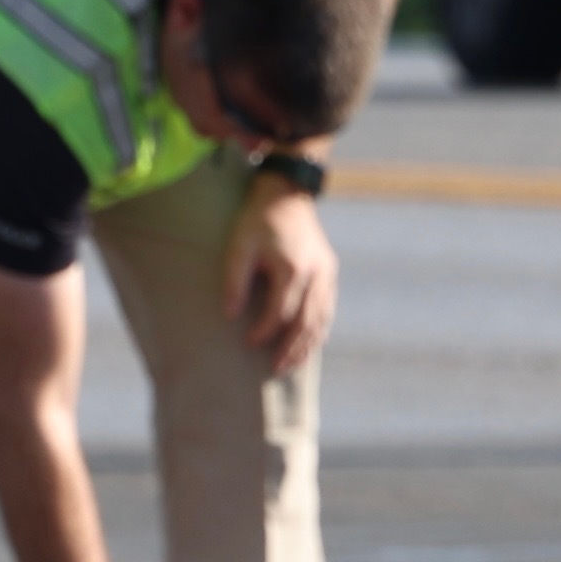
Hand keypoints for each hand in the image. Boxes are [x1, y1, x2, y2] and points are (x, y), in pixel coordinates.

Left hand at [222, 183, 337, 374]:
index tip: (248, 343)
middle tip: (276, 368)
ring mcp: (327, 273)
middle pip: (306, 322)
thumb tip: (230, 315)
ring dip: (308, 343)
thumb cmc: (258, 219)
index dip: (264, 331)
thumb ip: (234, 280)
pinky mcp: (330, 271)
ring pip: (322, 317)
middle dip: (291, 348)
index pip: (280, 312)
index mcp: (293, 268)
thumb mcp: (239, 245)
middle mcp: (316, 274)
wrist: (287, 193)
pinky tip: (310, 342)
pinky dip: (320, 328)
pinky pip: (328, 307)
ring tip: (293, 363)